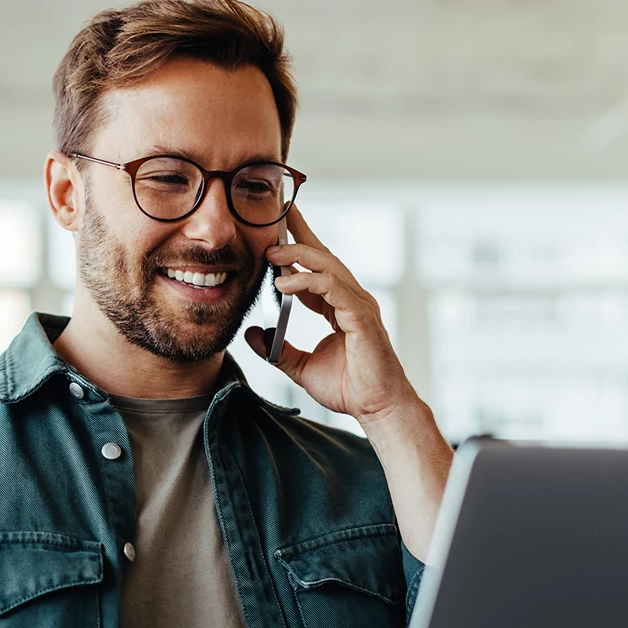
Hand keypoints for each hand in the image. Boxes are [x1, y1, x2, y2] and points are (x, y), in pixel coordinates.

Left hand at [244, 205, 413, 425]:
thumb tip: (251, 335)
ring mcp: (358, 305)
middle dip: (299, 234)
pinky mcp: (361, 317)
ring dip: (298, 255)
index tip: (275, 229)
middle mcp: (350, 299)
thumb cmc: (349, 388)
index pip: (316, 268)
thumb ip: (277, 350)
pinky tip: (284, 282)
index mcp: (338, 306)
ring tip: (271, 254)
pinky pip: (332, 288)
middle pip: (323, 256)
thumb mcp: (300, 366)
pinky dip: (308, 281)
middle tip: (274, 220)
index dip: (297, 247)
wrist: (375, 408)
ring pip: (328, 266)